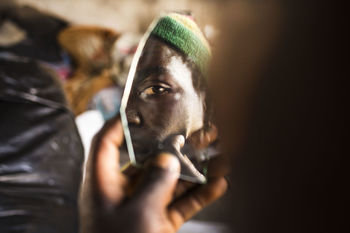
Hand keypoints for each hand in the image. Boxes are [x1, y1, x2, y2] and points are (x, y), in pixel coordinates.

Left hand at [82, 116, 226, 232]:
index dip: (121, 122)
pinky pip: (181, 203)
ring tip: (218, 152)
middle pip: (149, 159)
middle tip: (198, 130)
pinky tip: (219, 184)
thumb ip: (155, 182)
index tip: (142, 108)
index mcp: (104, 184)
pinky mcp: (159, 221)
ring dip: (195, 168)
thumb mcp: (139, 213)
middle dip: (176, 144)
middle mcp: (123, 191)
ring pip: (171, 180)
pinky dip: (199, 194)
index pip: (107, 142)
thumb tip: (168, 158)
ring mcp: (144, 206)